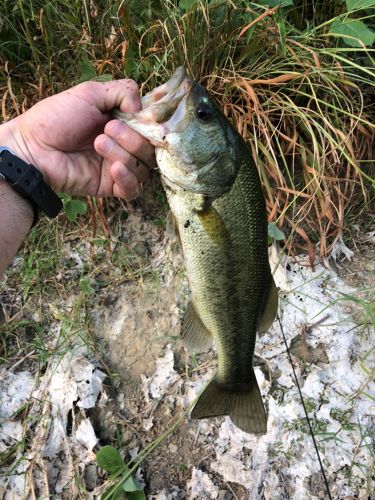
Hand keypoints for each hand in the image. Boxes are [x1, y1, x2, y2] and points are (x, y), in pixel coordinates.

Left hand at [1, 79, 154, 199]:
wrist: (33, 148)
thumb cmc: (57, 117)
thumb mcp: (90, 93)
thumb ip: (123, 91)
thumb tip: (142, 109)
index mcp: (122, 122)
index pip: (152, 127)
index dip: (151, 124)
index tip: (140, 117)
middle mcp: (124, 145)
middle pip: (150, 148)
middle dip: (132, 137)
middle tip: (107, 129)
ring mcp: (118, 166)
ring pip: (143, 167)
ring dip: (124, 153)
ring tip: (98, 144)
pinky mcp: (111, 186)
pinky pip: (134, 190)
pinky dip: (128, 179)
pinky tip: (113, 169)